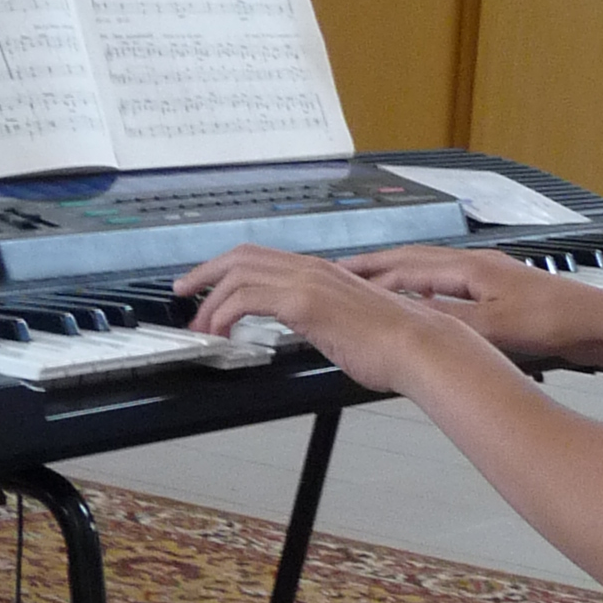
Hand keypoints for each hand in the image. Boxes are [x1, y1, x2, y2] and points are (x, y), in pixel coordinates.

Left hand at [171, 243, 440, 390]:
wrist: (417, 346)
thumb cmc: (392, 343)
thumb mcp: (346, 324)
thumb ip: (321, 320)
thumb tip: (307, 329)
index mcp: (320, 272)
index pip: (260, 257)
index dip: (226, 268)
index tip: (206, 284)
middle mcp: (310, 268)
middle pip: (241, 256)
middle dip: (205, 273)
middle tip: (184, 294)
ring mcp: (307, 281)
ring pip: (238, 274)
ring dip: (210, 301)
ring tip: (201, 327)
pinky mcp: (305, 302)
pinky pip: (248, 299)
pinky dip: (224, 314)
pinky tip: (221, 332)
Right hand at [346, 240, 602, 369]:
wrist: (599, 322)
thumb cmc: (557, 321)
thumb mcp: (497, 327)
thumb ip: (451, 321)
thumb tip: (408, 316)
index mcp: (470, 268)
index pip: (405, 267)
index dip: (369, 273)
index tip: (336, 278)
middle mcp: (475, 265)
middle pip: (412, 260)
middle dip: (373, 266)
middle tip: (338, 272)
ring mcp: (487, 276)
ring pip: (427, 269)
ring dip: (395, 274)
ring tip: (368, 283)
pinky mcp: (498, 292)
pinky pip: (444, 282)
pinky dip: (419, 287)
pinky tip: (418, 300)